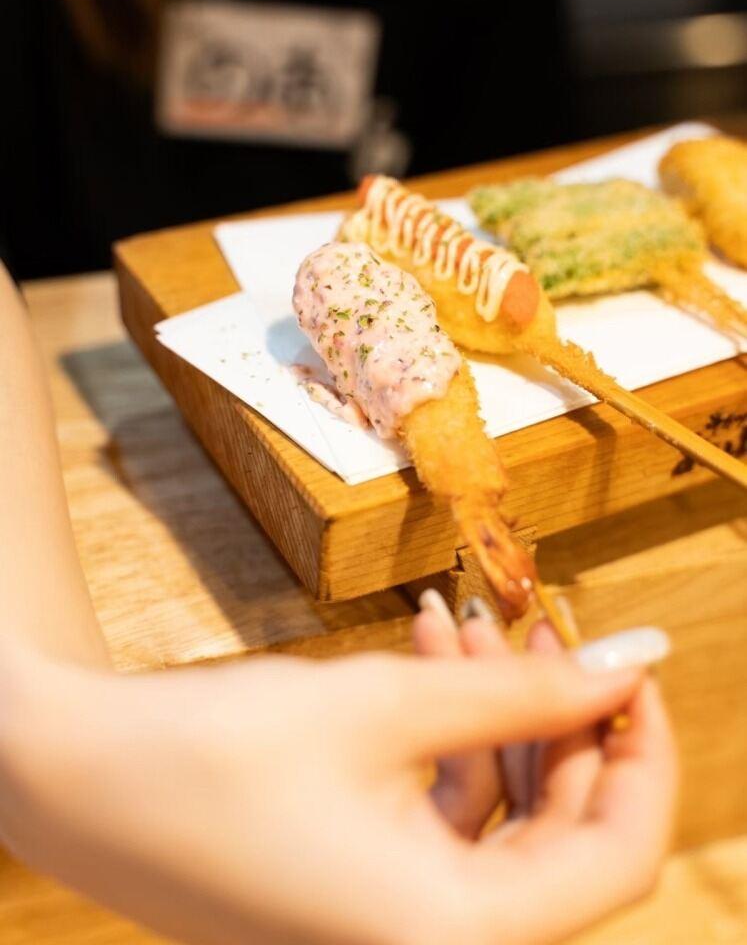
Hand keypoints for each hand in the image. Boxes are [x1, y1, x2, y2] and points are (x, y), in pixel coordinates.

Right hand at [1, 616, 675, 944]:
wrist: (75, 780)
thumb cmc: (214, 754)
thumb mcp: (387, 704)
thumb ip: (524, 688)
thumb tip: (635, 659)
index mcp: (452, 937)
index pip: (616, 855)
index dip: (638, 748)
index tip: (627, 662)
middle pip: (558, 836)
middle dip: (559, 717)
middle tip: (544, 623)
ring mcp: (390, 924)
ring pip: (498, 818)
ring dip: (496, 713)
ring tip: (467, 622)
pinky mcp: (358, 890)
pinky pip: (440, 816)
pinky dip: (447, 736)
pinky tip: (426, 654)